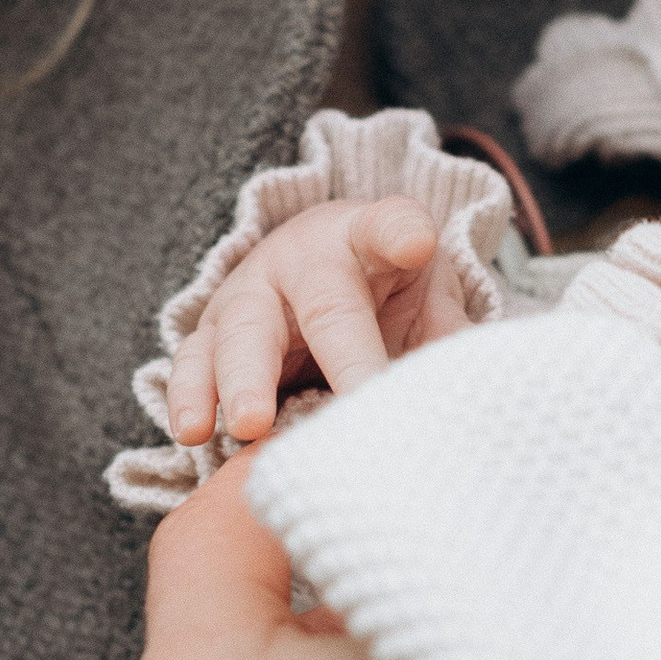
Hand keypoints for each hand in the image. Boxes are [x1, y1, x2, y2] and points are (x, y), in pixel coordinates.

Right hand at [165, 198, 463, 445]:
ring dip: (241, 381)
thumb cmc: (381, 292)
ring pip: (240, 333)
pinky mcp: (211, 334)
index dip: (402, 233)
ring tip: (249, 427)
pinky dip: (189, 397)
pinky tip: (192, 432)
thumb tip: (470, 393)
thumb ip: (444, 337)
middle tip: (354, 396)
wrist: (314, 270)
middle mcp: (302, 259)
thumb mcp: (424, 299)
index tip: (418, 245)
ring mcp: (249, 294)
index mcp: (365, 240)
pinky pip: (192, 363)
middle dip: (338, 352)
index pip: (389, 227)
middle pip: (319, 303)